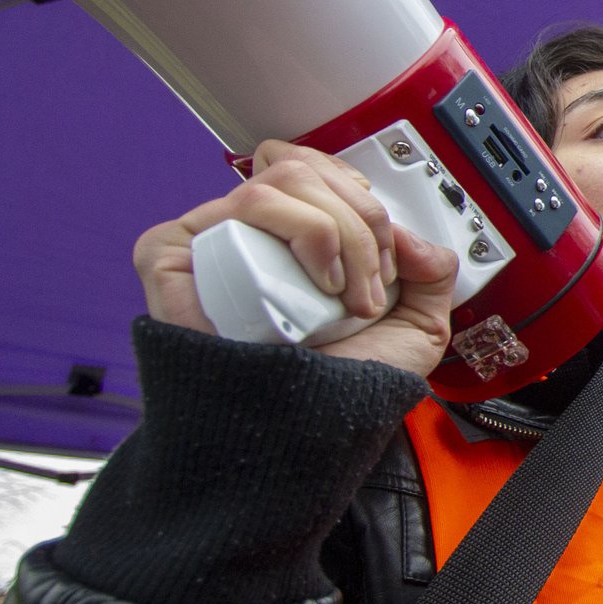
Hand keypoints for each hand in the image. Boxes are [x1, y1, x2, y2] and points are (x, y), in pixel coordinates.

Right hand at [132, 141, 458, 377]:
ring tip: (343, 297)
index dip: (359, 195)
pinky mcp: (170, 259)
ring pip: (271, 188)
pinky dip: (287, 236)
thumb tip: (414, 235)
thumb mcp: (414, 329)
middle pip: (300, 172)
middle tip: (371, 289)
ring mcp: (208, 242)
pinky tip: (304, 288)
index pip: (315, 169)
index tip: (388, 251)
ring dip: (329, 234)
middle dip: (358, 224)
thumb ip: (432, 273)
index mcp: (292, 233)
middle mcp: (249, 233)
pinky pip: (226, 217)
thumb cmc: (344, 385)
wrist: (307, 434)